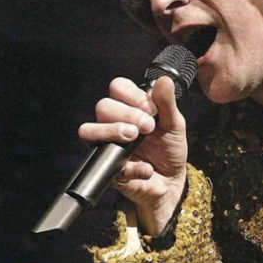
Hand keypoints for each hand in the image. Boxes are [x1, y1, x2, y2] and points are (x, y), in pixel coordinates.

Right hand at [78, 76, 187, 235]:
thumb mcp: (175, 124)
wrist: (171, 181)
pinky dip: (131, 166)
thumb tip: (164, 80)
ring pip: (88, 130)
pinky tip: (147, 168)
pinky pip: (105, 162)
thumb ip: (167, 104)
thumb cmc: (170, 148)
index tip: (152, 109)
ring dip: (112, 130)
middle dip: (126, 114)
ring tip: (134, 137)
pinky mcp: (107, 168)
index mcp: (130, 107)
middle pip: (103, 106)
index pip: (117, 88)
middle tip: (148, 127)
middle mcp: (113, 123)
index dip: (132, 94)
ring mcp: (107, 145)